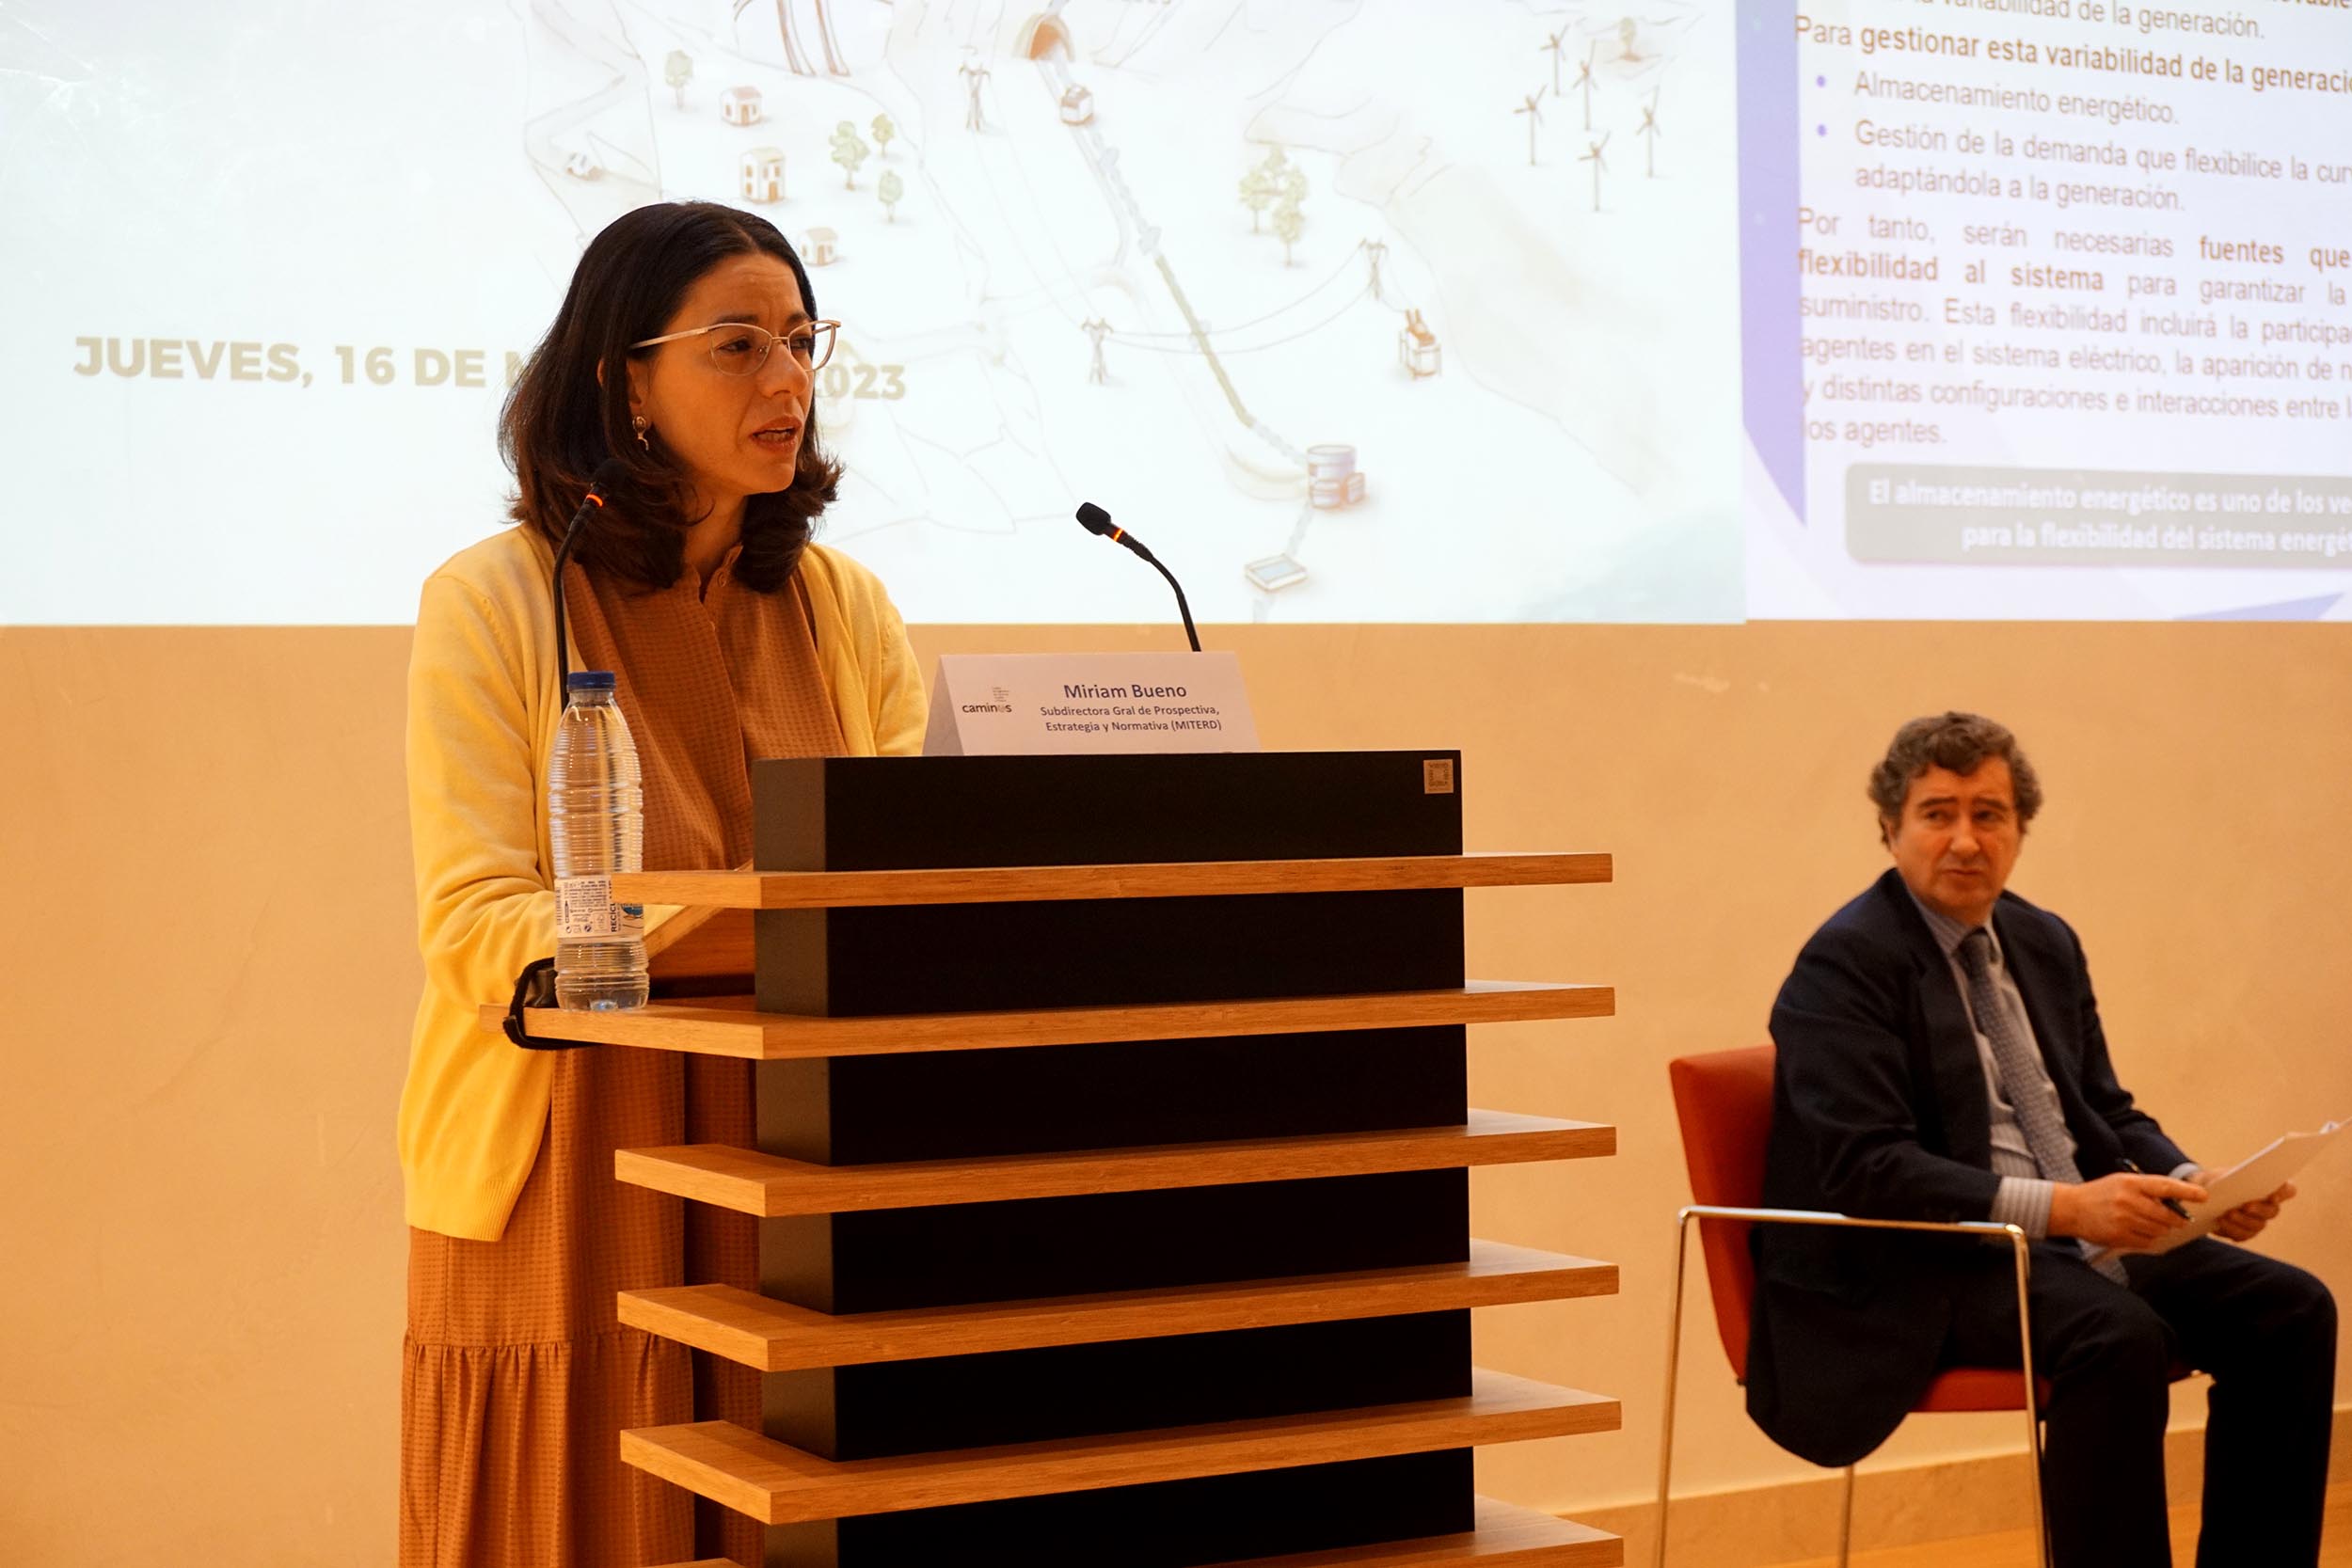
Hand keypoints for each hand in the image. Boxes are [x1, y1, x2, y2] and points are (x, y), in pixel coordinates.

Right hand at [2049, 1172, 2207, 1249]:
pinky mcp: (2119, 1236)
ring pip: (2159, 1230)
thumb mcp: (2122, 1182)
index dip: (2187, 1192)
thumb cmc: (2100, 1194)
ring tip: (2152, 1225)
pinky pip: (2147, 1242)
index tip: (2203, 1196)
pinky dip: (2150, 1239)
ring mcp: (2124, 1220)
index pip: (2166, 1187)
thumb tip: (2176, 1201)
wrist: (2071, 1208)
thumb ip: (2147, 1190)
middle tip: (2180, 1220)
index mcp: (2131, 1183)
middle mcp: (2128, 1201)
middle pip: (2167, 1215)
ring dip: (2162, 1230)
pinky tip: (2141, 1232)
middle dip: (2177, 1219)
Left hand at [2214, 1182, 2294, 1242]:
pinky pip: (2243, 1235)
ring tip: (2227, 1215)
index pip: (2287, 1190)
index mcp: (2268, 1187)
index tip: (2272, 1195)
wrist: (2200, 1195)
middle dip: (2259, 1209)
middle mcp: (2268, 1206)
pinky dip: (2232, 1230)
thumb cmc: (2217, 1181)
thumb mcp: (2221, 1174)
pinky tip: (2220, 1223)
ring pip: (2258, 1225)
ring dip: (2243, 1221)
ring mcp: (2257, 1221)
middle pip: (2272, 1211)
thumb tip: (2232, 1183)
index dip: (2284, 1193)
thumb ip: (2230, 1178)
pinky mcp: (2244, 1232)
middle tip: (2245, 1206)